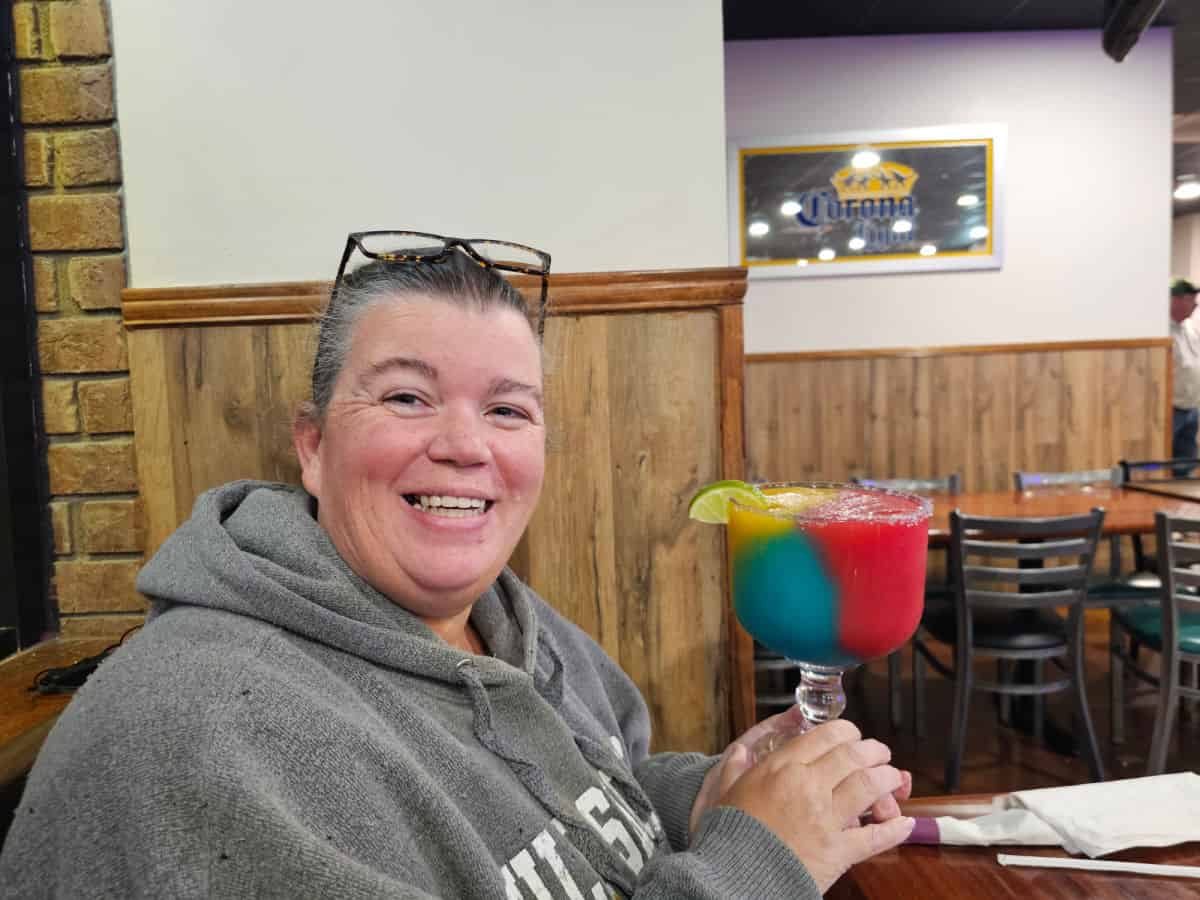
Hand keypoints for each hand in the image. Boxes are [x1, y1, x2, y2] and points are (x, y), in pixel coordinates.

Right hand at [689, 708, 911, 837]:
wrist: (733, 877)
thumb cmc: (728, 834)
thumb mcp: (724, 792)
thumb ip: (734, 768)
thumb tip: (740, 751)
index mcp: (782, 767)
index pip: (826, 736)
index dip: (846, 732)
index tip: (852, 736)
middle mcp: (809, 785)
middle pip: (853, 756)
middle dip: (873, 751)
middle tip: (880, 753)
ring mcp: (826, 818)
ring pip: (868, 787)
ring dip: (887, 779)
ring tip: (894, 778)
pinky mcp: (838, 851)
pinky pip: (874, 837)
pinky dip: (894, 830)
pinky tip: (905, 825)